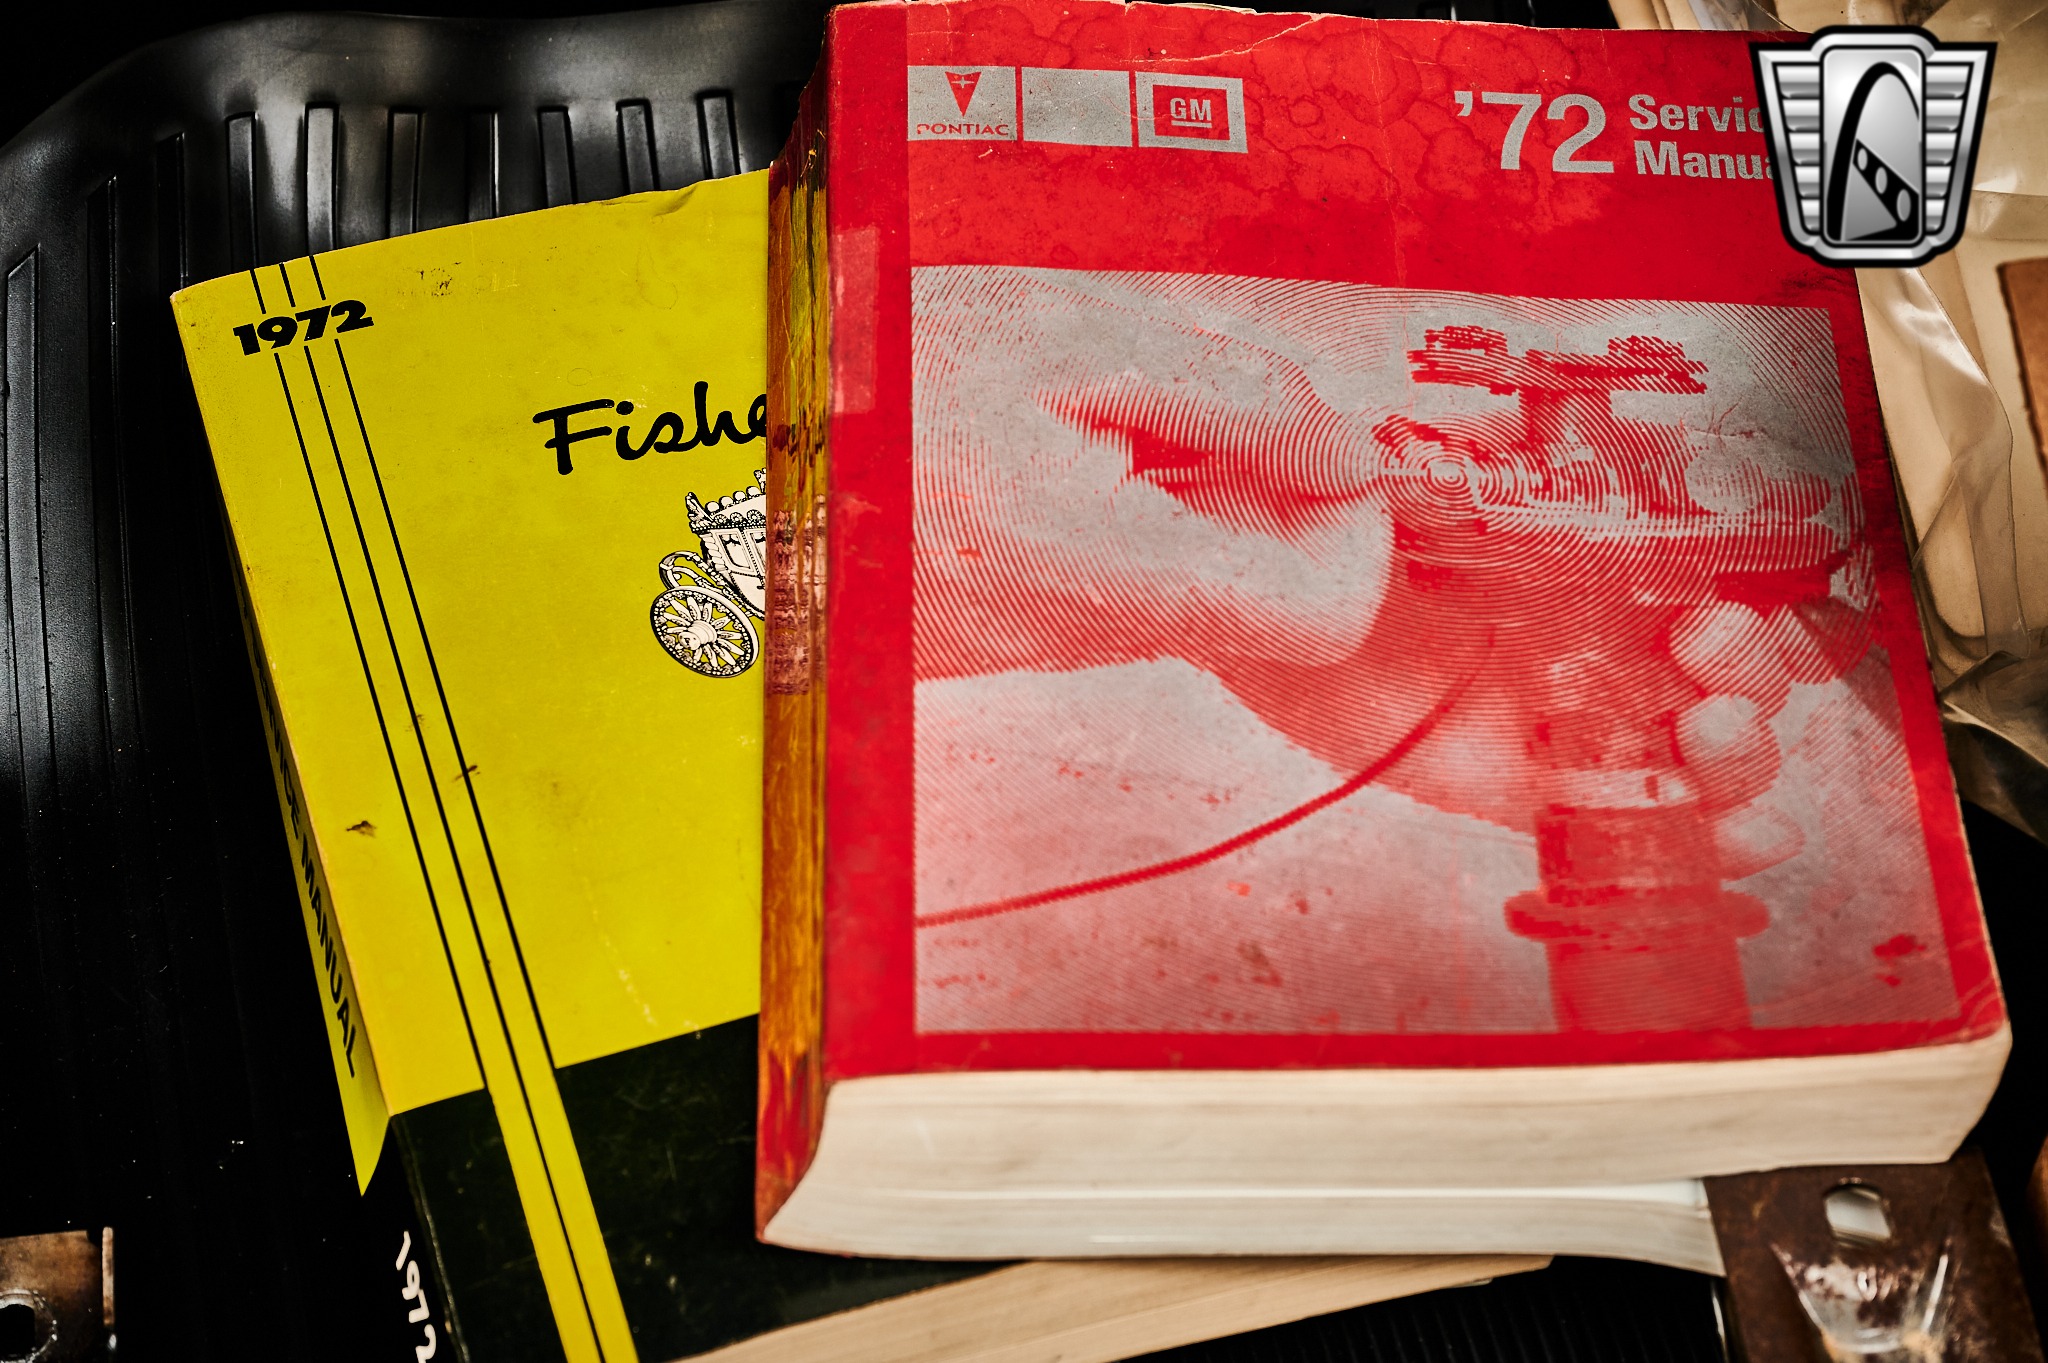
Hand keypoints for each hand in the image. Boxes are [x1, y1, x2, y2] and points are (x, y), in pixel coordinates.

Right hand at [912, 269, 1392, 679]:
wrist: (731, 478)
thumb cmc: (878, 394)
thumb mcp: (1068, 341)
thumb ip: (1231, 397)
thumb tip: (1343, 450)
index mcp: (1120, 568)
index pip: (1332, 617)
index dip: (1357, 525)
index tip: (1321, 450)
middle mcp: (1103, 630)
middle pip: (1271, 590)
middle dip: (1263, 481)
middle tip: (1190, 399)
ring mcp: (1064, 640)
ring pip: (1201, 575)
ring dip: (1186, 481)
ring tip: (1102, 412)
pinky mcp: (1030, 628)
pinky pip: (1128, 572)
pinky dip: (1125, 500)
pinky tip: (1060, 442)